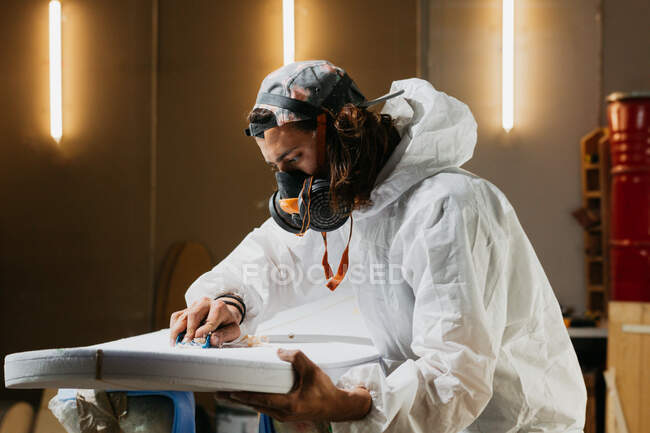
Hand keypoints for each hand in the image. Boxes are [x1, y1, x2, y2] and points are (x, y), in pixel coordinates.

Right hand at [169, 296, 242, 345]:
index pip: (211, 319)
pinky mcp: (186, 309)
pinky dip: (174, 327)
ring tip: (175, 343)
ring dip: (177, 330)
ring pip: (182, 316)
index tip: (198, 338)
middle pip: (193, 314)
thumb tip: (213, 340)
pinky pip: (176, 317)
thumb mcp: (232, 330)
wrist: (224, 314)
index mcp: (219, 307)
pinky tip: (175, 337)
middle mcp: (205, 303)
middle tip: (185, 342)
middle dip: (188, 330)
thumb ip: (224, 335)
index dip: (204, 329)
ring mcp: (194, 305)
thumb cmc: (227, 324)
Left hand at [217, 349, 371, 421]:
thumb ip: (296, 358)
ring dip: (244, 400)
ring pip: (259, 407)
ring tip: (228, 393)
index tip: (228, 390)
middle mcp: (282, 413)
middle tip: (220, 392)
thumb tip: (279, 352)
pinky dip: (255, 401)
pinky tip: (249, 395)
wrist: (337, 406)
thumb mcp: (312, 370)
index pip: (259, 399)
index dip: (242, 395)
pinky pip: (266, 407)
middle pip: (254, 405)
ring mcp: (283, 415)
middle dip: (236, 399)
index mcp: (288, 405)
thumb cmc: (325, 391)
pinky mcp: (285, 413)